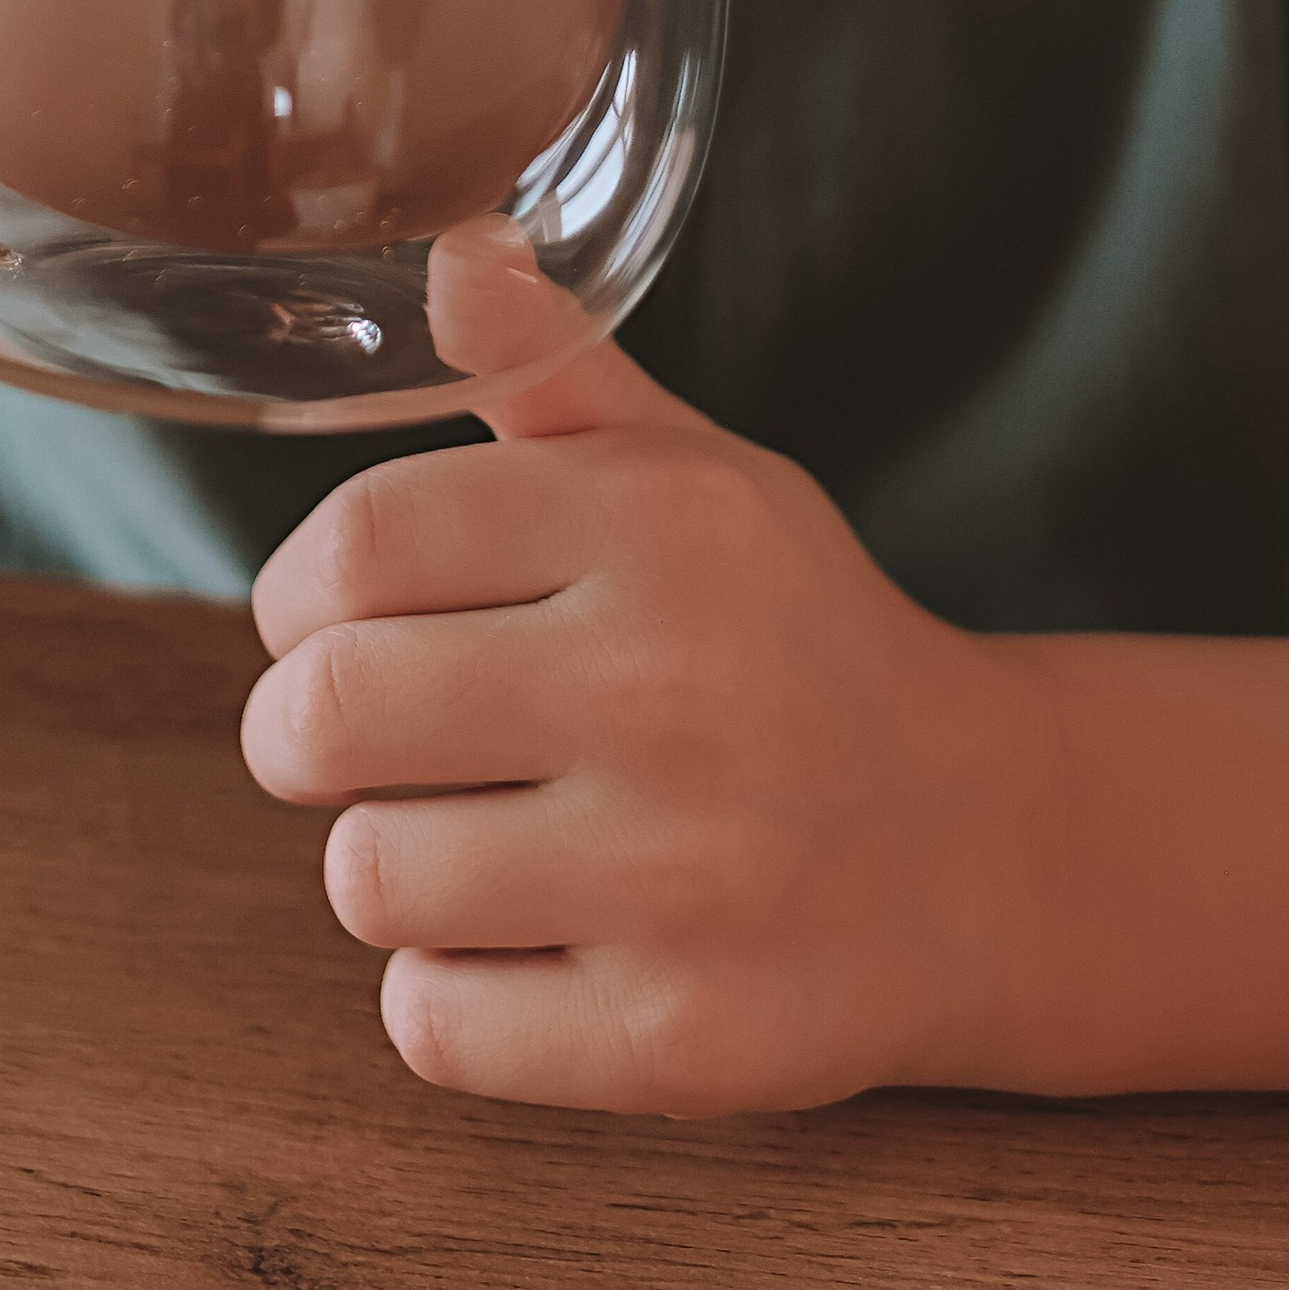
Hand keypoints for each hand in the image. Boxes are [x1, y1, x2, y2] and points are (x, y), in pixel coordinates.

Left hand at [240, 225, 1038, 1114]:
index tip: (333, 618)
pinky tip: (539, 939)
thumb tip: (454, 248)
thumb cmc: (793, 639)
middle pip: (322, 717)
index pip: (357, 542)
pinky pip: (433, 1024)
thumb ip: (554, 368)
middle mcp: (673, 689)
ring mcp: (682, 879)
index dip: (302, 591)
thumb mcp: (698, 476)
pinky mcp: (679, 1041)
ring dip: (393, 863)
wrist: (987, 849)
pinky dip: (452, 993)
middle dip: (308, 731)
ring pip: (365, 877)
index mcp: (665, 524)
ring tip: (483, 835)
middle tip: (371, 736)